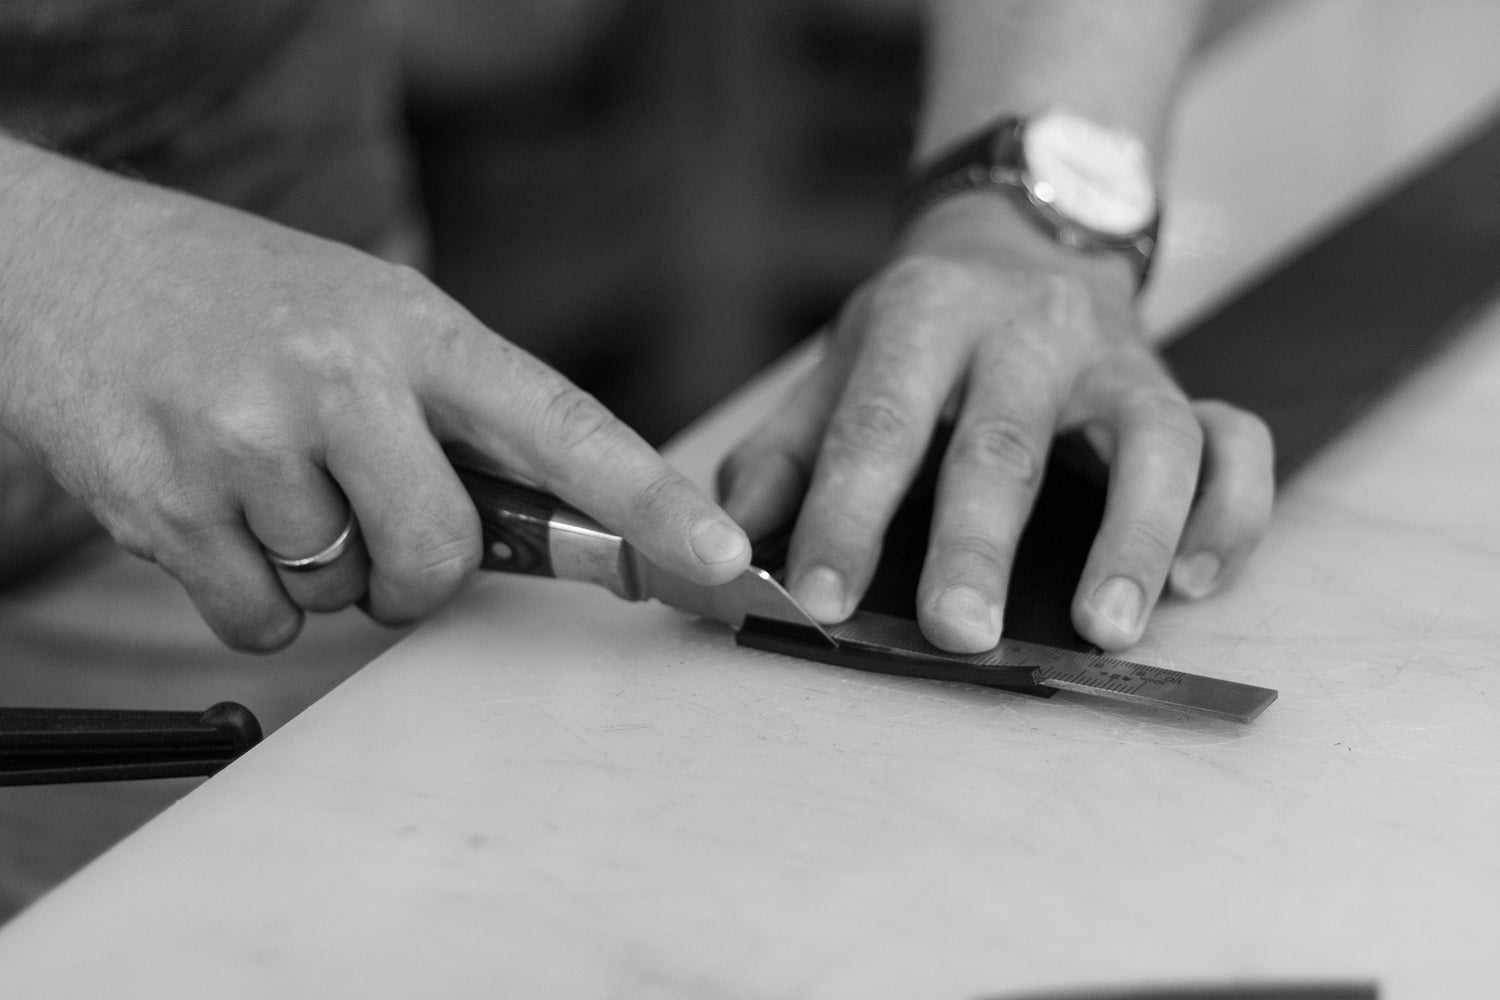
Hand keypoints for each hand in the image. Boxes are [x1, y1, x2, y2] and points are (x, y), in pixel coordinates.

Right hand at [0, 149, 748, 648]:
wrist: (64, 265)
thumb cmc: (245, 301)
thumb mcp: (372, 317)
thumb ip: (458, 417)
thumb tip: (553, 534)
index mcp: (414, 327)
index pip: (562, 425)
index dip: (654, 500)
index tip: (725, 556)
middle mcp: (338, 377)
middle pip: (442, 554)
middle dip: (418, 567)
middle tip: (369, 510)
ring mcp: (246, 441)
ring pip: (345, 593)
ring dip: (323, 566)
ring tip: (269, 474)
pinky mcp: (165, 505)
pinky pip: (262, 620)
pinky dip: (253, 594)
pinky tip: (218, 509)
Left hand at [719, 194, 1272, 652]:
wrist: (1024, 234)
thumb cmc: (919, 329)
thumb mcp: (837, 364)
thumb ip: (782, 452)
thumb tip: (730, 547)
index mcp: (922, 319)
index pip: (878, 424)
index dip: (846, 515)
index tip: (819, 599)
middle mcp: (1026, 331)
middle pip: (1004, 441)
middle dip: (978, 544)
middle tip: (958, 635)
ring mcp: (1116, 358)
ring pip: (1148, 439)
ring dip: (1133, 536)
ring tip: (1107, 630)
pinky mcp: (1181, 386)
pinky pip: (1235, 443)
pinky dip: (1230, 512)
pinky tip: (1196, 582)